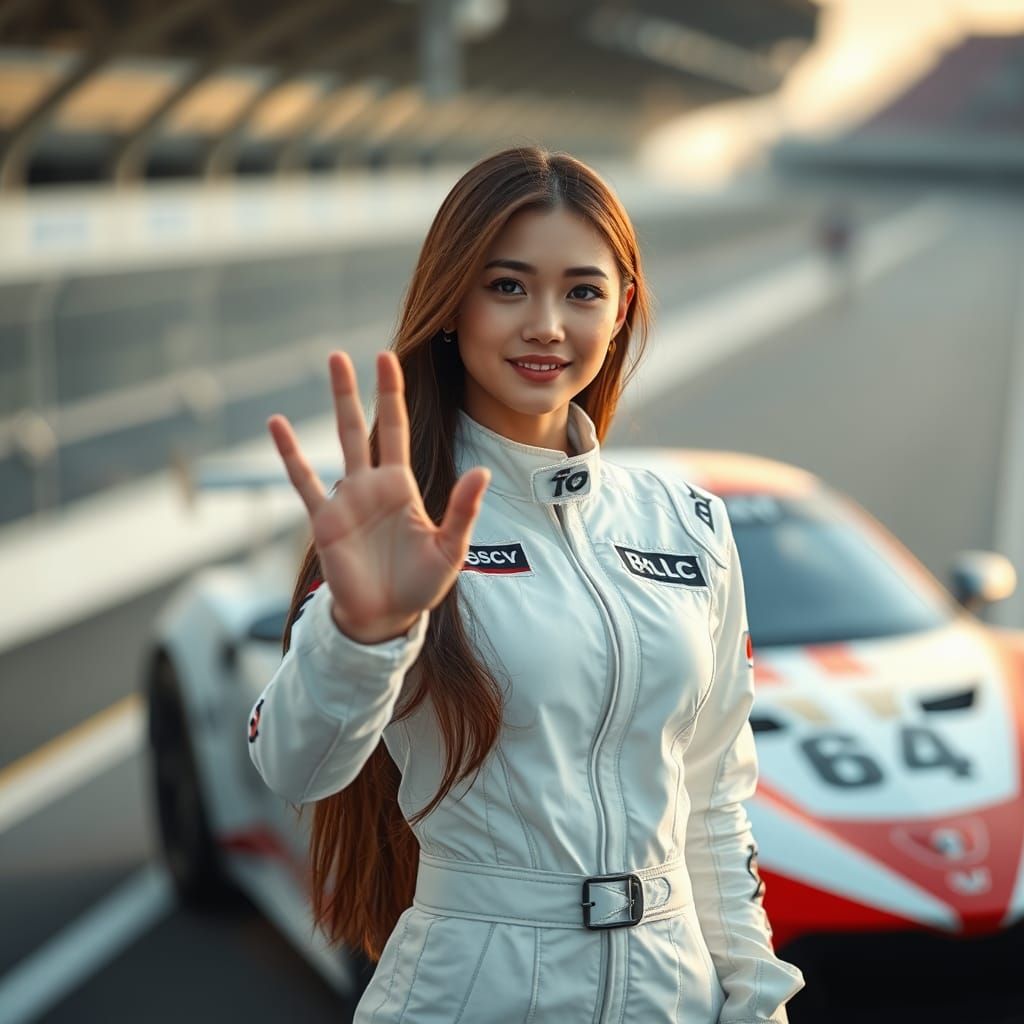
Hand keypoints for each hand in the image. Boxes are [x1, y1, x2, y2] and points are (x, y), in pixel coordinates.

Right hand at [267, 351, 489, 643]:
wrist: (386, 619)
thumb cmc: (420, 585)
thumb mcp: (450, 547)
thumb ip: (463, 509)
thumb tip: (482, 472)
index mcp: (402, 486)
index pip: (396, 429)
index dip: (391, 394)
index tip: (387, 358)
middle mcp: (372, 484)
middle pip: (363, 425)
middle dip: (356, 390)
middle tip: (345, 355)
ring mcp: (346, 499)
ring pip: (335, 442)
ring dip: (332, 407)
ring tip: (322, 372)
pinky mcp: (324, 520)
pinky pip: (303, 481)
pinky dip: (290, 453)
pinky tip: (276, 425)